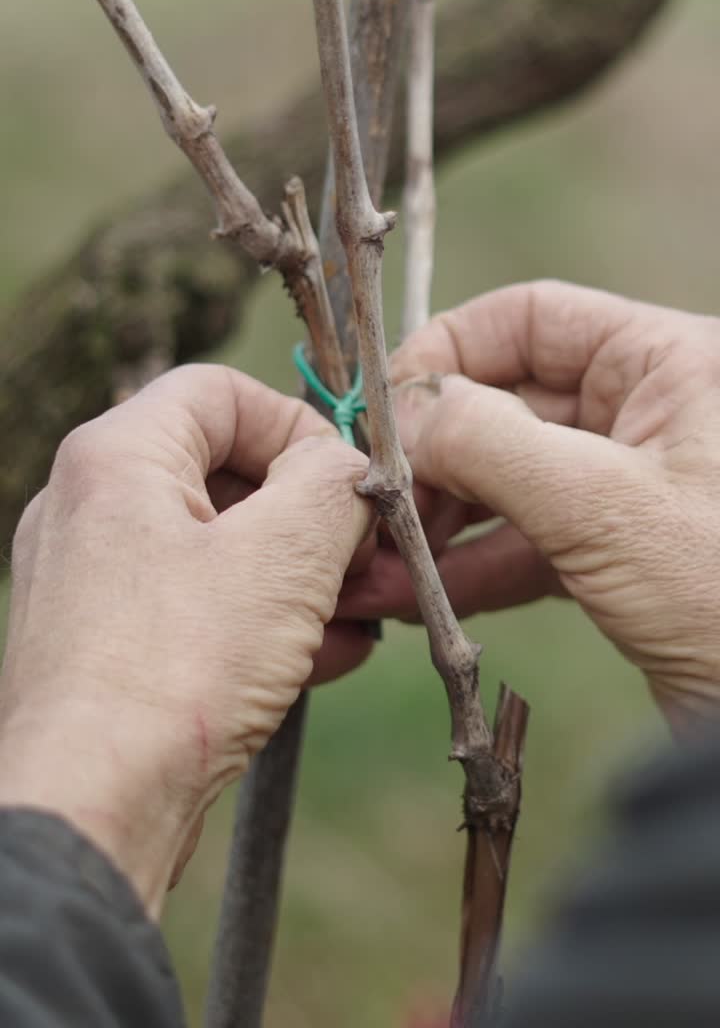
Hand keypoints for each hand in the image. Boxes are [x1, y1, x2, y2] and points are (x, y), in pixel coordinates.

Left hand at [0, 365, 372, 913]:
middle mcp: (91, 506)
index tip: (348, 484)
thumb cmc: (177, 671)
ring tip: (362, 616)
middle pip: (225, 471)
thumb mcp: (285, 556)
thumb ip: (334, 484)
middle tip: (369, 559)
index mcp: (117, 456)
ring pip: (220, 547)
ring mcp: (95, 580)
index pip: (221, 391)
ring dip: (301, 576)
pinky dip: (264, 621)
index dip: (299, 424)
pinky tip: (326, 659)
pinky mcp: (108, 646)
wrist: (87, 813)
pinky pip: (200, 607)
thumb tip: (349, 469)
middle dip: (312, 515)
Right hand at [340, 281, 719, 732]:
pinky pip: (527, 542)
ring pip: (508, 479)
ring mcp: (630, 486)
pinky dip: (469, 567)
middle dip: (432, 456)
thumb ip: (489, 443)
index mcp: (668, 362)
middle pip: (507, 401)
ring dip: (437, 520)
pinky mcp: (619, 555)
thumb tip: (401, 412)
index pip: (530, 318)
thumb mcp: (603, 506)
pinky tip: (409, 599)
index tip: (380, 411)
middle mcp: (648, 411)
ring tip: (372, 564)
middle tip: (368, 503)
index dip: (446, 353)